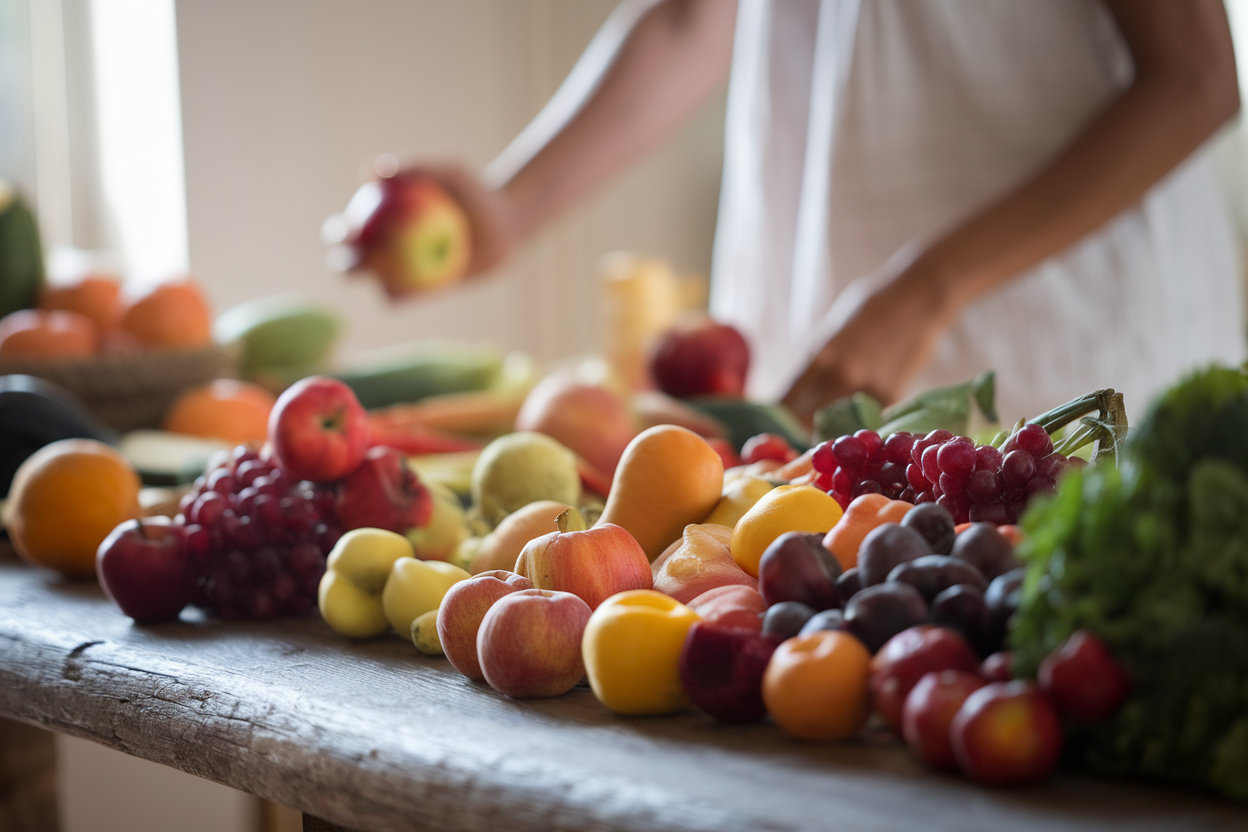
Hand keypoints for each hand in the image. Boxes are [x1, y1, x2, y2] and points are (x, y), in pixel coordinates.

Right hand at [326, 160, 518, 300]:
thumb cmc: (473, 193)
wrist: (505, 224)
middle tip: (357, 257)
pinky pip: (403, 298)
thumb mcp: (450, 172)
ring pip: (376, 285)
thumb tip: (370, 172)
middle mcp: (386, 252)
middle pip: (352, 263)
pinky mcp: (422, 294)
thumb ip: (414, 166)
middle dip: (343, 264)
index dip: (338, 234)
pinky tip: (404, 288)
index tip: (347, 229)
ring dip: (372, 283)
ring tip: (384, 273)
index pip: (349, 232)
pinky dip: (399, 294)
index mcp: (380, 225)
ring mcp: (404, 276)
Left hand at [781, 255, 956, 425]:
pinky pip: (868, 418)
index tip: (771, 425)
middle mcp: (839, 374)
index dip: (777, 416)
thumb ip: (817, 359)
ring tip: (825, 435)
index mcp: (819, 354)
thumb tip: (797, 390)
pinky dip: (863, 421)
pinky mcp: (891, 395)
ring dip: (829, 432)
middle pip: (807, 420)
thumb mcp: (832, 328)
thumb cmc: (871, 306)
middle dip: (798, 430)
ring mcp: (866, 387)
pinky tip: (862, 422)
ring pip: (838, 425)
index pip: (787, 398)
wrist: (918, 297)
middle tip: (794, 438)